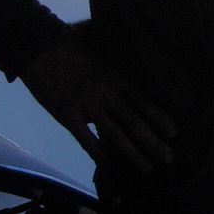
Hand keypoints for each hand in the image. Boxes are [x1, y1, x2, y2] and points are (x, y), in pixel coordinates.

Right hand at [20, 40, 176, 172]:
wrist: (39, 47)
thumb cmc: (71, 47)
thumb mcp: (103, 57)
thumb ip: (117, 73)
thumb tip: (132, 81)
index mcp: (117, 78)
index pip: (145, 102)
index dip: (161, 119)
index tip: (174, 133)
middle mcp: (107, 93)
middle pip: (135, 122)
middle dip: (154, 142)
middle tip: (169, 157)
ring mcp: (87, 105)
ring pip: (115, 134)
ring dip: (133, 153)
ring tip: (148, 167)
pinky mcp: (66, 114)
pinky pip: (85, 138)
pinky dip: (97, 152)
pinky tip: (108, 165)